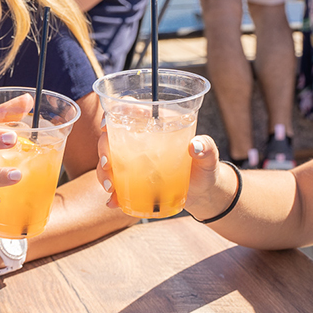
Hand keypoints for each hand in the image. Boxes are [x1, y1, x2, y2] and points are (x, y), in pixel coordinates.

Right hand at [94, 124, 222, 212]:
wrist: (203, 193)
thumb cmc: (205, 168)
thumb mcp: (209, 157)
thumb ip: (207, 148)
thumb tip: (195, 146)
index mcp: (157, 124)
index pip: (131, 109)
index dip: (115, 113)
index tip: (108, 125)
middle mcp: (142, 140)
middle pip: (113, 135)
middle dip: (103, 147)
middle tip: (106, 163)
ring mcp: (135, 160)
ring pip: (109, 159)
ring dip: (103, 171)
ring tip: (110, 187)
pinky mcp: (135, 179)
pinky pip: (118, 183)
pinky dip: (113, 194)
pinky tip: (113, 202)